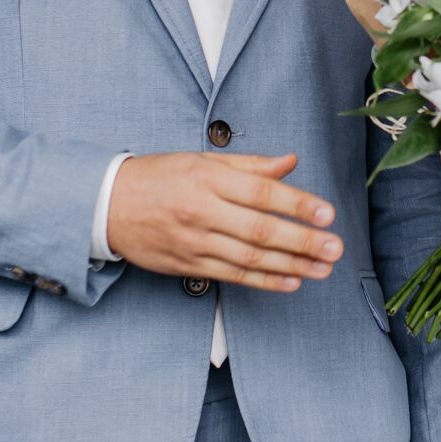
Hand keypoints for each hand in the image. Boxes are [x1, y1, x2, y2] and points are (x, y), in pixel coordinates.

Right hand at [105, 152, 342, 292]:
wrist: (106, 204)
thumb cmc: (159, 177)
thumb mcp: (201, 160)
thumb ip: (249, 165)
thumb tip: (290, 162)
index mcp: (208, 177)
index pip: (261, 191)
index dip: (297, 204)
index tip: (327, 214)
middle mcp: (202, 210)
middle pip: (260, 229)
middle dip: (302, 240)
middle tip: (334, 247)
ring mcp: (194, 241)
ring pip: (250, 257)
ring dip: (291, 265)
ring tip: (322, 268)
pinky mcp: (188, 265)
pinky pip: (232, 275)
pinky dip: (264, 280)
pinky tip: (290, 281)